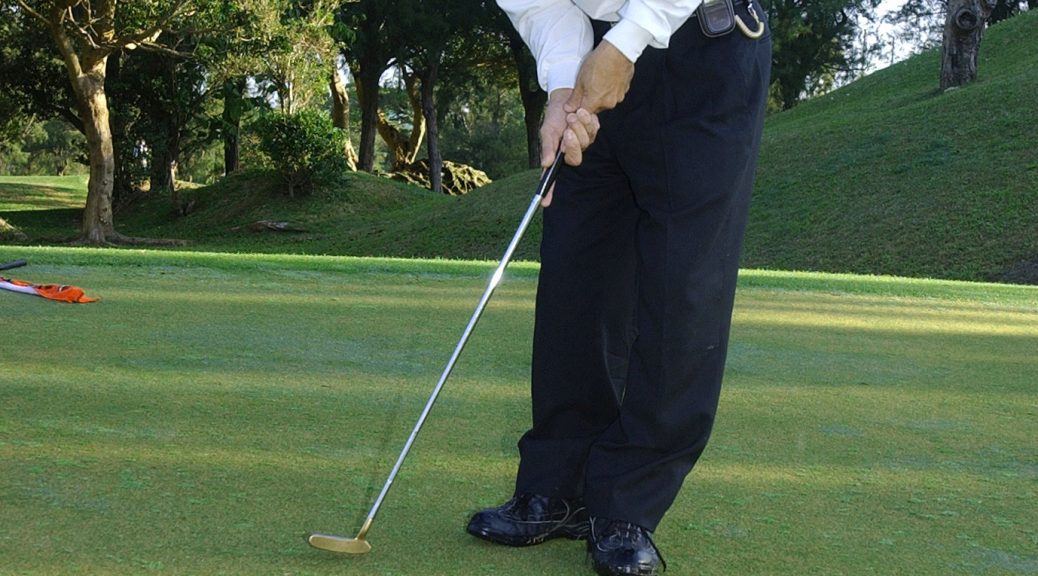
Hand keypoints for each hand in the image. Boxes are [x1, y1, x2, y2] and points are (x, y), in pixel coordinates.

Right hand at [538, 89, 600, 205]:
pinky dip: (588, 121)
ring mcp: (583, 143)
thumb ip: (547, 147)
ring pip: (586, 143)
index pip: (552, 177)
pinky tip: (583, 113)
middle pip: (575, 159)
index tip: (545, 202)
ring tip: (572, 115)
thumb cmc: (553, 116)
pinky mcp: (593, 133)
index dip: (550, 191)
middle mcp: (570, 152)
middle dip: (573, 144)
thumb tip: (545, 164)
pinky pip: (594, 131)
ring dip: (579, 127)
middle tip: (567, 130)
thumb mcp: (547, 131)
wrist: (565, 98)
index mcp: (556, 155)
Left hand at [565, 40, 633, 114]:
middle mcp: (609, 103)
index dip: (579, 108)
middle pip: (595, 108)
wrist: (618, 50)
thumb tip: (569, 108)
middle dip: (589, 101)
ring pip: (605, 101)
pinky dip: (610, 89)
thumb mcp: (580, 80)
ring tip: (597, 79)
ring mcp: (618, 97)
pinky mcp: (625, 89)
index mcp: (595, 102)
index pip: (584, 114)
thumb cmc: (598, 62)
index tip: (576, 102)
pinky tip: (606, 77)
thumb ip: (575, 98)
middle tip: (586, 86)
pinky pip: (614, 93)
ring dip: (600, 95)